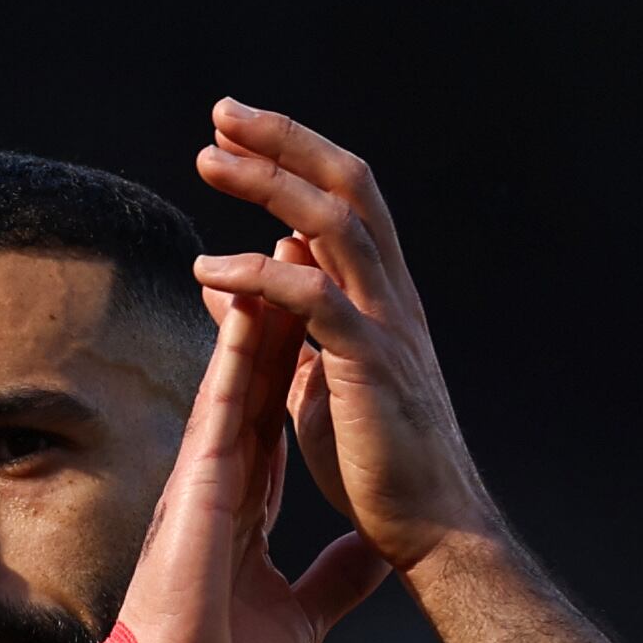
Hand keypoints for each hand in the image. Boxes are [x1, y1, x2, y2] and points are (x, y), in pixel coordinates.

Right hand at [114, 264, 388, 642]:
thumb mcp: (306, 615)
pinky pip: (223, 402)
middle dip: (279, 307)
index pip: (275, 411)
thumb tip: (377, 553)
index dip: (296, 356)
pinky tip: (253, 299)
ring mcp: (206, 473)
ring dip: (261, 304)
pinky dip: (239, 350)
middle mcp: (222, 474)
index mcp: (244, 500)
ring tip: (278, 236)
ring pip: (238, 371)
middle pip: (257, 374)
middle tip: (294, 238)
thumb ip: (337, 578)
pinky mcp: (197, 482)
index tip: (317, 307)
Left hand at [191, 99, 504, 578]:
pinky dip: (259, 275)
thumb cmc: (374, 465)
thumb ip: (276, 329)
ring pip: (333, 223)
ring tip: (209, 159)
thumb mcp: (310, 382)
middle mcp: (392, 298)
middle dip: (283, 141)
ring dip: (269, 181)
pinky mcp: (370, 367)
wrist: (432, 530)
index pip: (344, 200)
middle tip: (221, 112)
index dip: (295, 158)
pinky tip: (210, 269)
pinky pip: (314, 300)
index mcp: (382, 298)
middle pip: (346, 186)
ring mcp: (387, 327)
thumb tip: (229, 287)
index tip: (236, 134)